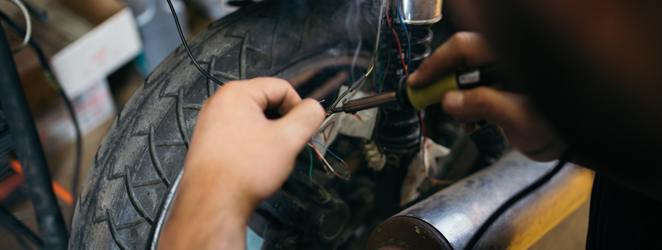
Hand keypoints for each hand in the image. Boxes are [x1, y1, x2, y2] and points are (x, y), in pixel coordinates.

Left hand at [159, 78, 324, 248]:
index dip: (298, 108)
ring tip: (269, 157)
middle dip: (282, 123)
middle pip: (267, 102)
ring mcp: (212, 122)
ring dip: (268, 135)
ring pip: (254, 120)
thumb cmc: (242, 173)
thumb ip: (308, 117)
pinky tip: (254, 163)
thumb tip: (315, 108)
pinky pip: (240, 133)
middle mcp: (220, 103)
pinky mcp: (210, 140)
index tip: (302, 128)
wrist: (212, 203)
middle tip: (286, 145)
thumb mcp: (288, 140)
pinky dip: (253, 145)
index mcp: (236, 94)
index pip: (281, 87)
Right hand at [408, 32, 565, 160]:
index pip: (464, 48)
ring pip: (462, 80)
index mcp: (511, 57)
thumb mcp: (521, 118)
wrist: (570, 144)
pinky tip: (473, 123)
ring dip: (455, 102)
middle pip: (459, 62)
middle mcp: (503, 61)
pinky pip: (469, 93)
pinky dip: (464, 109)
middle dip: (444, 86)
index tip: (418, 83)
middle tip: (429, 103)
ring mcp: (499, 75)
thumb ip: (486, 105)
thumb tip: (451, 100)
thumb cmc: (559, 128)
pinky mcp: (496, 89)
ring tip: (466, 121)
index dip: (437, 64)